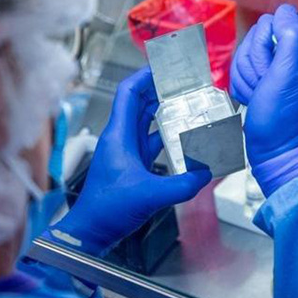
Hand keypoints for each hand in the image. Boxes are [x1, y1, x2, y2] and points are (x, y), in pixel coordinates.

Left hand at [50, 67, 211, 255]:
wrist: (90, 233)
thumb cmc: (106, 210)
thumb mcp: (149, 195)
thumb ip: (182, 185)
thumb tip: (206, 173)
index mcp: (118, 136)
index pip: (129, 93)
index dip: (146, 75)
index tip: (166, 64)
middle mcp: (120, 140)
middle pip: (140, 104)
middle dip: (161, 90)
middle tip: (184, 82)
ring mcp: (126, 154)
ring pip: (146, 123)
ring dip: (164, 112)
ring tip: (187, 104)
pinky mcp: (132, 168)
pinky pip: (151, 144)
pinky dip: (166, 137)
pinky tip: (183, 139)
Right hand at [230, 4, 297, 196]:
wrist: (274, 150)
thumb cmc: (281, 117)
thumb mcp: (288, 73)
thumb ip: (290, 37)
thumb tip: (285, 11)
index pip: (270, 24)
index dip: (262, 48)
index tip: (270, 74)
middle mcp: (295, 55)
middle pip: (255, 38)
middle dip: (252, 64)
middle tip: (264, 86)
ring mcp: (279, 68)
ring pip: (245, 54)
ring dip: (246, 77)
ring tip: (259, 95)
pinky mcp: (265, 79)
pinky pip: (241, 70)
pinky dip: (243, 86)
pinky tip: (254, 99)